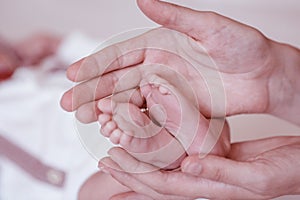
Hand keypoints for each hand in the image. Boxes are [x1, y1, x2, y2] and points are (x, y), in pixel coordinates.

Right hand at [60, 0, 295, 123]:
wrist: (264, 75)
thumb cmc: (243, 46)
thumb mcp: (210, 27)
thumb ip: (175, 17)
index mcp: (159, 46)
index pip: (121, 55)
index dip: (97, 65)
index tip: (74, 74)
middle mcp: (157, 69)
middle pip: (118, 81)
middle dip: (92, 92)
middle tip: (69, 103)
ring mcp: (165, 91)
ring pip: (129, 101)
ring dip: (106, 110)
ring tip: (85, 118)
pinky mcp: (176, 110)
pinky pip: (149, 117)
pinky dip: (131, 123)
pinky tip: (115, 129)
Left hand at [100, 136, 299, 198]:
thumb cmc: (285, 171)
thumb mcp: (256, 176)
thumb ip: (221, 173)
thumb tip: (187, 166)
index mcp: (209, 186)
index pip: (162, 183)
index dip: (135, 174)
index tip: (110, 160)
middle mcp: (202, 178)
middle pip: (157, 177)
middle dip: (130, 169)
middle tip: (106, 156)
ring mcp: (205, 168)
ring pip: (165, 165)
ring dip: (142, 158)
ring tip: (122, 146)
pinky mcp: (211, 155)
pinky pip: (180, 152)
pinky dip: (163, 146)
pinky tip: (153, 139)